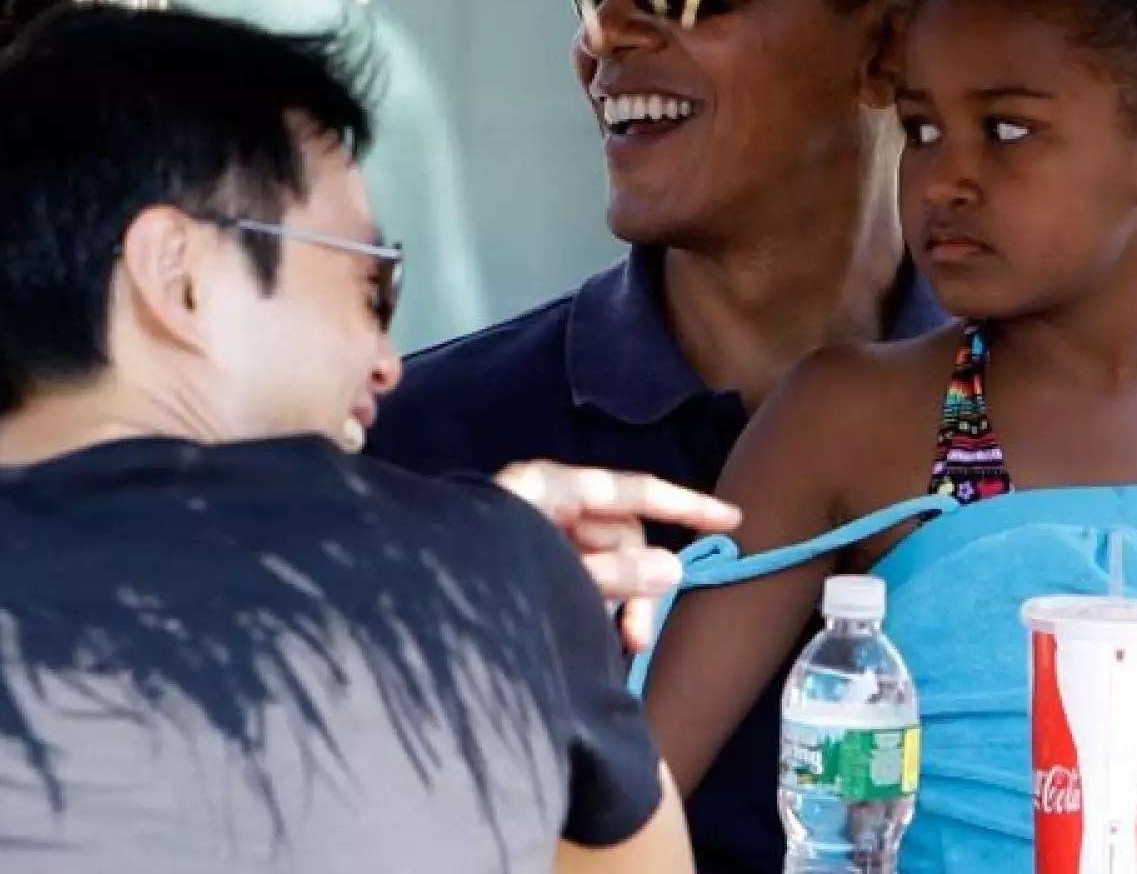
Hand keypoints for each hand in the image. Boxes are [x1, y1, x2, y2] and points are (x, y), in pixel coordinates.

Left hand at [494, 461, 740, 652]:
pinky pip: (575, 575)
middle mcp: (542, 502)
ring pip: (601, 560)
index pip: (633, 489)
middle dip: (638, 583)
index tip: (732, 520)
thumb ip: (613, 576)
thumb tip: (670, 571)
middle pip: (620, 532)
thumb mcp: (553, 577)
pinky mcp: (522, 561)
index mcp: (547, 488)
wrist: (404, 607)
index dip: (685, 505)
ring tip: (610, 647)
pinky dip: (590, 604)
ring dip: (615, 601)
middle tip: (635, 639)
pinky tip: (589, 639)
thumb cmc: (475, 580)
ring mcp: (531, 531)